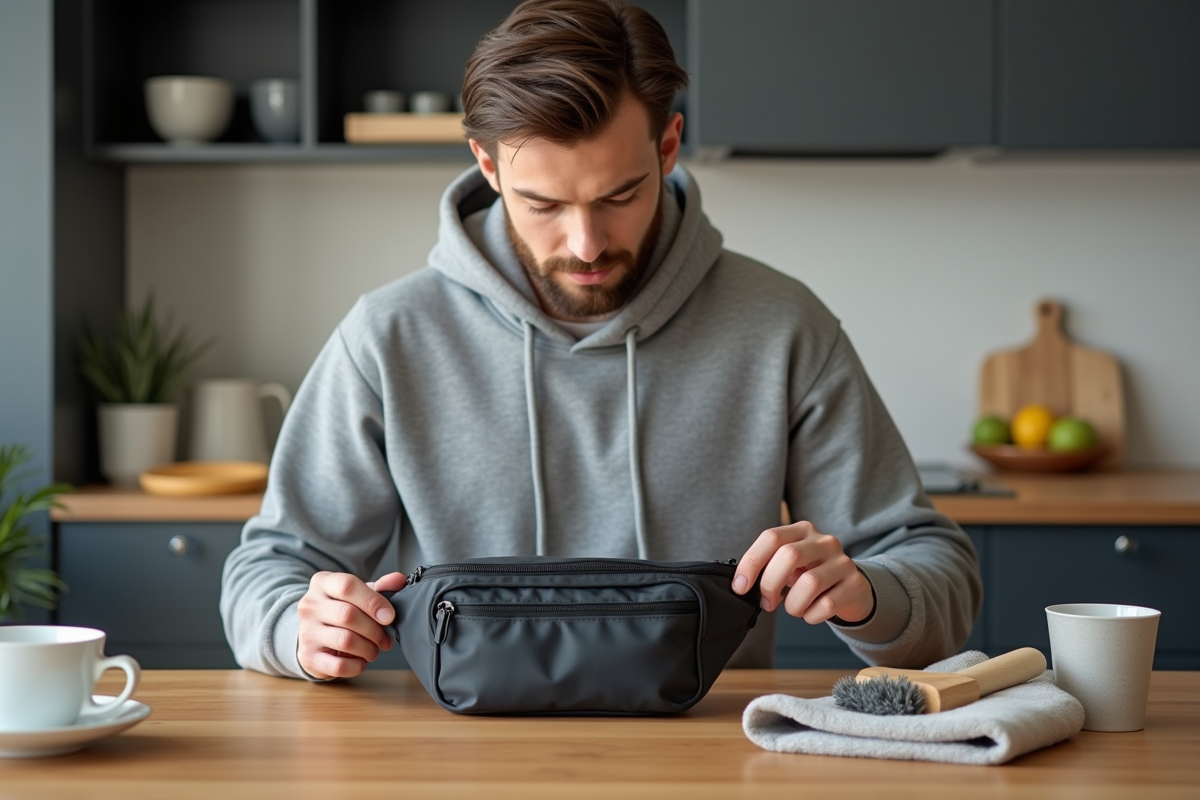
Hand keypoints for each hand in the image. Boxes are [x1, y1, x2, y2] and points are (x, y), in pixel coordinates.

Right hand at [297, 571, 405, 679]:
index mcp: (323, 583)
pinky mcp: (308, 657)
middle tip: (385, 638)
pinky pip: (338, 665)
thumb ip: (381, 587)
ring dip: (368, 648)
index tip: (389, 616)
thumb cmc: (342, 609)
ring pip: (345, 641)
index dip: (373, 601)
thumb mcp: (360, 593)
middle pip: (348, 615)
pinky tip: (360, 661)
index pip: (347, 586)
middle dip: (374, 629)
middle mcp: (310, 606)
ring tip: (373, 649)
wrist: (314, 632)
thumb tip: (398, 580)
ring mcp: (306, 632)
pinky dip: (357, 666)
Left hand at [731, 521, 873, 624]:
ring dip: (793, 605)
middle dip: (770, 584)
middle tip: (767, 603)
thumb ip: (769, 566)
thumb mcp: (791, 564)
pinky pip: (827, 604)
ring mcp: (843, 562)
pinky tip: (811, 613)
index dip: (751, 563)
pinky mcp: (855, 584)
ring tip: (794, 608)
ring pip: (809, 583)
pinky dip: (811, 616)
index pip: (771, 537)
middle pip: (789, 555)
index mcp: (803, 530)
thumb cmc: (812, 575)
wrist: (852, 590)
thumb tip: (741, 584)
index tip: (740, 587)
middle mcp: (824, 541)